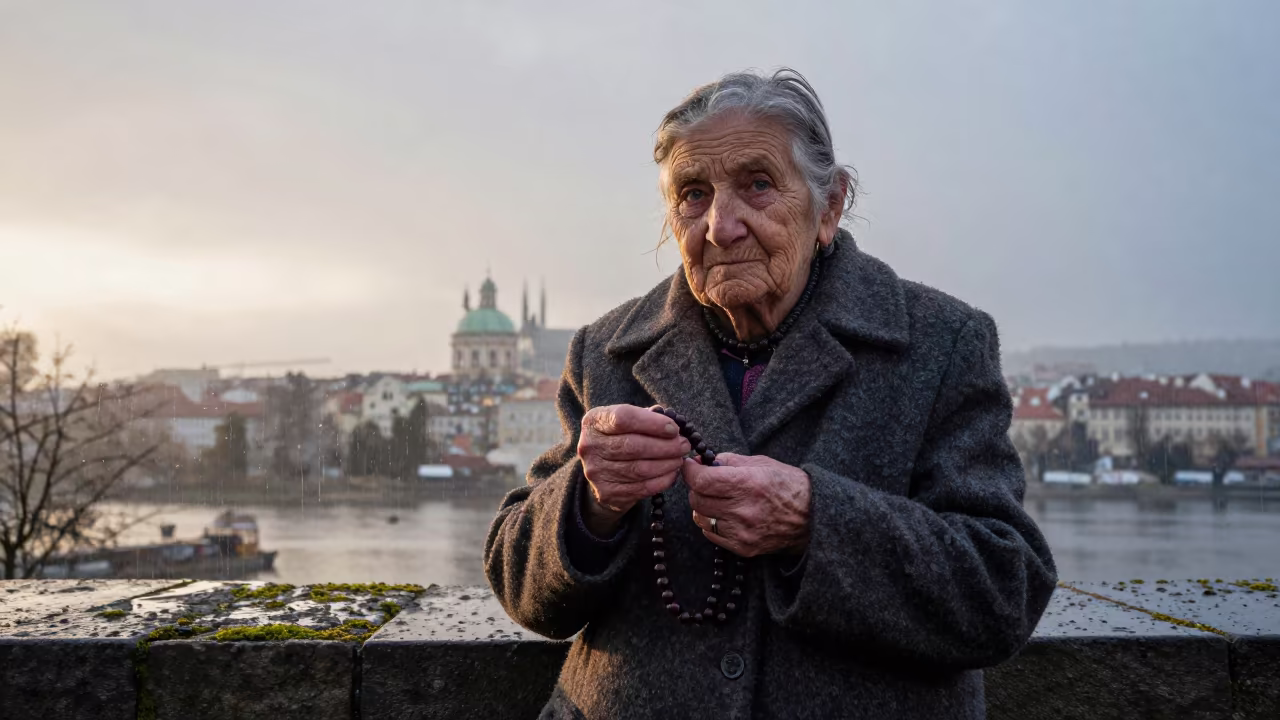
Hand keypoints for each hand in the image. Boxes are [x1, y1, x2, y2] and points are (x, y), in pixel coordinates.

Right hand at [577, 404, 689, 534]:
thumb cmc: (622, 437)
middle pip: (633, 446)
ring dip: (667, 464)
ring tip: (680, 458)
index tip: (673, 428)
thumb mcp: (627, 421)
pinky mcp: (606, 492)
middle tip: (684, 445)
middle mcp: (590, 446)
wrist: (603, 469)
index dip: (652, 423)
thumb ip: (647, 417)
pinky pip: (641, 488)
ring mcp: (596, 471)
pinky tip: (672, 473)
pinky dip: (662, 481)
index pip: (623, 418)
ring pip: (640, 469)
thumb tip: (672, 425)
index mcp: (594, 421)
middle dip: (665, 446)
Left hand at [683, 453, 810, 556]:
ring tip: (718, 499)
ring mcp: (743, 532)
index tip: (690, 467)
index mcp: (749, 484)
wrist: (814, 518)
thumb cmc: (788, 485)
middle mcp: (744, 510)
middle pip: (697, 500)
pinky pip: (710, 534)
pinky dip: (711, 523)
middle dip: (697, 488)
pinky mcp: (743, 548)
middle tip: (706, 482)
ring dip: (703, 506)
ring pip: (700, 518)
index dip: (690, 472)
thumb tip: (701, 462)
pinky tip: (725, 515)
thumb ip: (729, 461)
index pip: (702, 480)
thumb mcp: (762, 463)